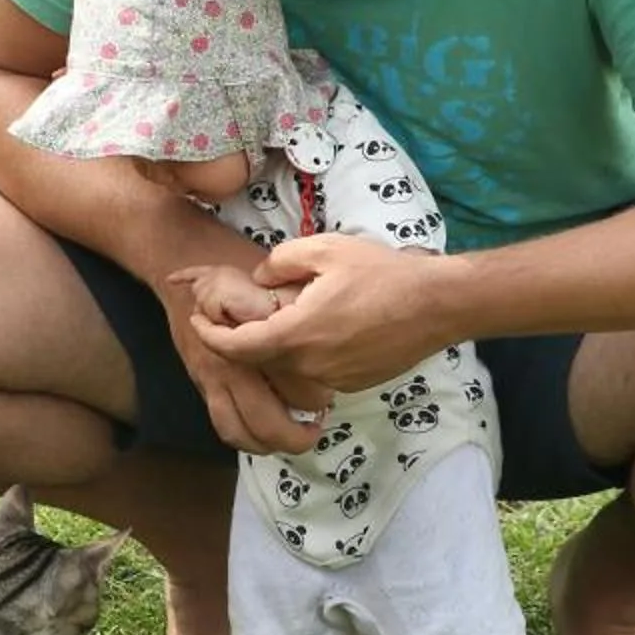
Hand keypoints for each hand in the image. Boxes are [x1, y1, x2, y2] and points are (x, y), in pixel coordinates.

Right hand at [155, 268, 332, 455]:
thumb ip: (299, 304)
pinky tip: (266, 436)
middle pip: (271, 418)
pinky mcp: (202, 382)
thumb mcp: (277, 276)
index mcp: (259, 336)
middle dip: (298, 432)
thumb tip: (329, 332)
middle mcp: (236, 361)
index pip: (297, 384)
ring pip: (244, 430)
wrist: (182, 257)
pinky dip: (247, 439)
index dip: (319, 396)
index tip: (332, 393)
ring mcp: (216, 374)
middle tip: (318, 424)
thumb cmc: (238, 263)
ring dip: (273, 442)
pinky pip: (225, 424)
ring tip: (296, 437)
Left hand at [189, 234, 456, 392]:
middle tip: (237, 310)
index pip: (236, 347)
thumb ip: (280, 263)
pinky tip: (323, 327)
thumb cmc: (383, 273)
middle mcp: (310, 366)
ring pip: (289, 366)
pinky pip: (316, 372)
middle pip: (260, 358)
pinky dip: (307, 354)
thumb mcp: (325, 250)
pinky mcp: (353, 384)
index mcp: (296, 334)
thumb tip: (259, 280)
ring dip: (279, 345)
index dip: (209, 336)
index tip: (196, 321)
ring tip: (290, 313)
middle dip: (242, 337)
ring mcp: (333, 380)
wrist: (438, 305)